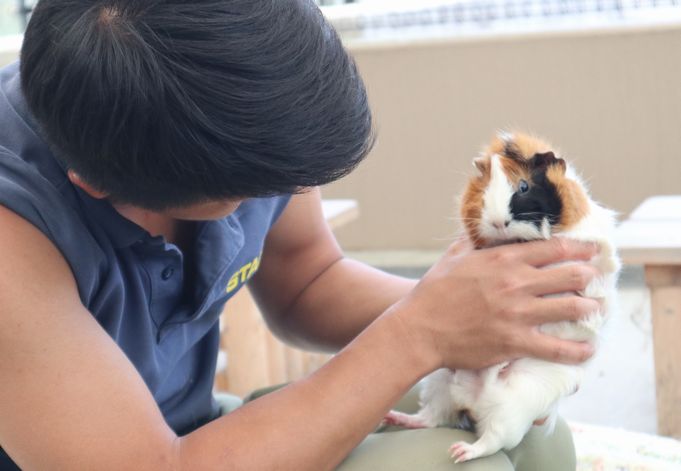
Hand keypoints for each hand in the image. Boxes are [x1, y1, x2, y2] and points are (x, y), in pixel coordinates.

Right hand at [390, 237, 600, 370]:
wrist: (420, 328)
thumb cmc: (434, 291)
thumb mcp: (454, 256)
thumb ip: (475, 241)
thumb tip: (485, 228)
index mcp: (504, 259)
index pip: (555, 248)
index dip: (581, 248)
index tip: (594, 250)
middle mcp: (517, 283)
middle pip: (571, 275)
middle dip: (589, 277)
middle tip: (595, 280)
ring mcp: (518, 314)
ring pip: (571, 308)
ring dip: (590, 308)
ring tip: (596, 309)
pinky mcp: (515, 342)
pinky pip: (557, 348)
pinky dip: (577, 350)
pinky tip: (588, 350)